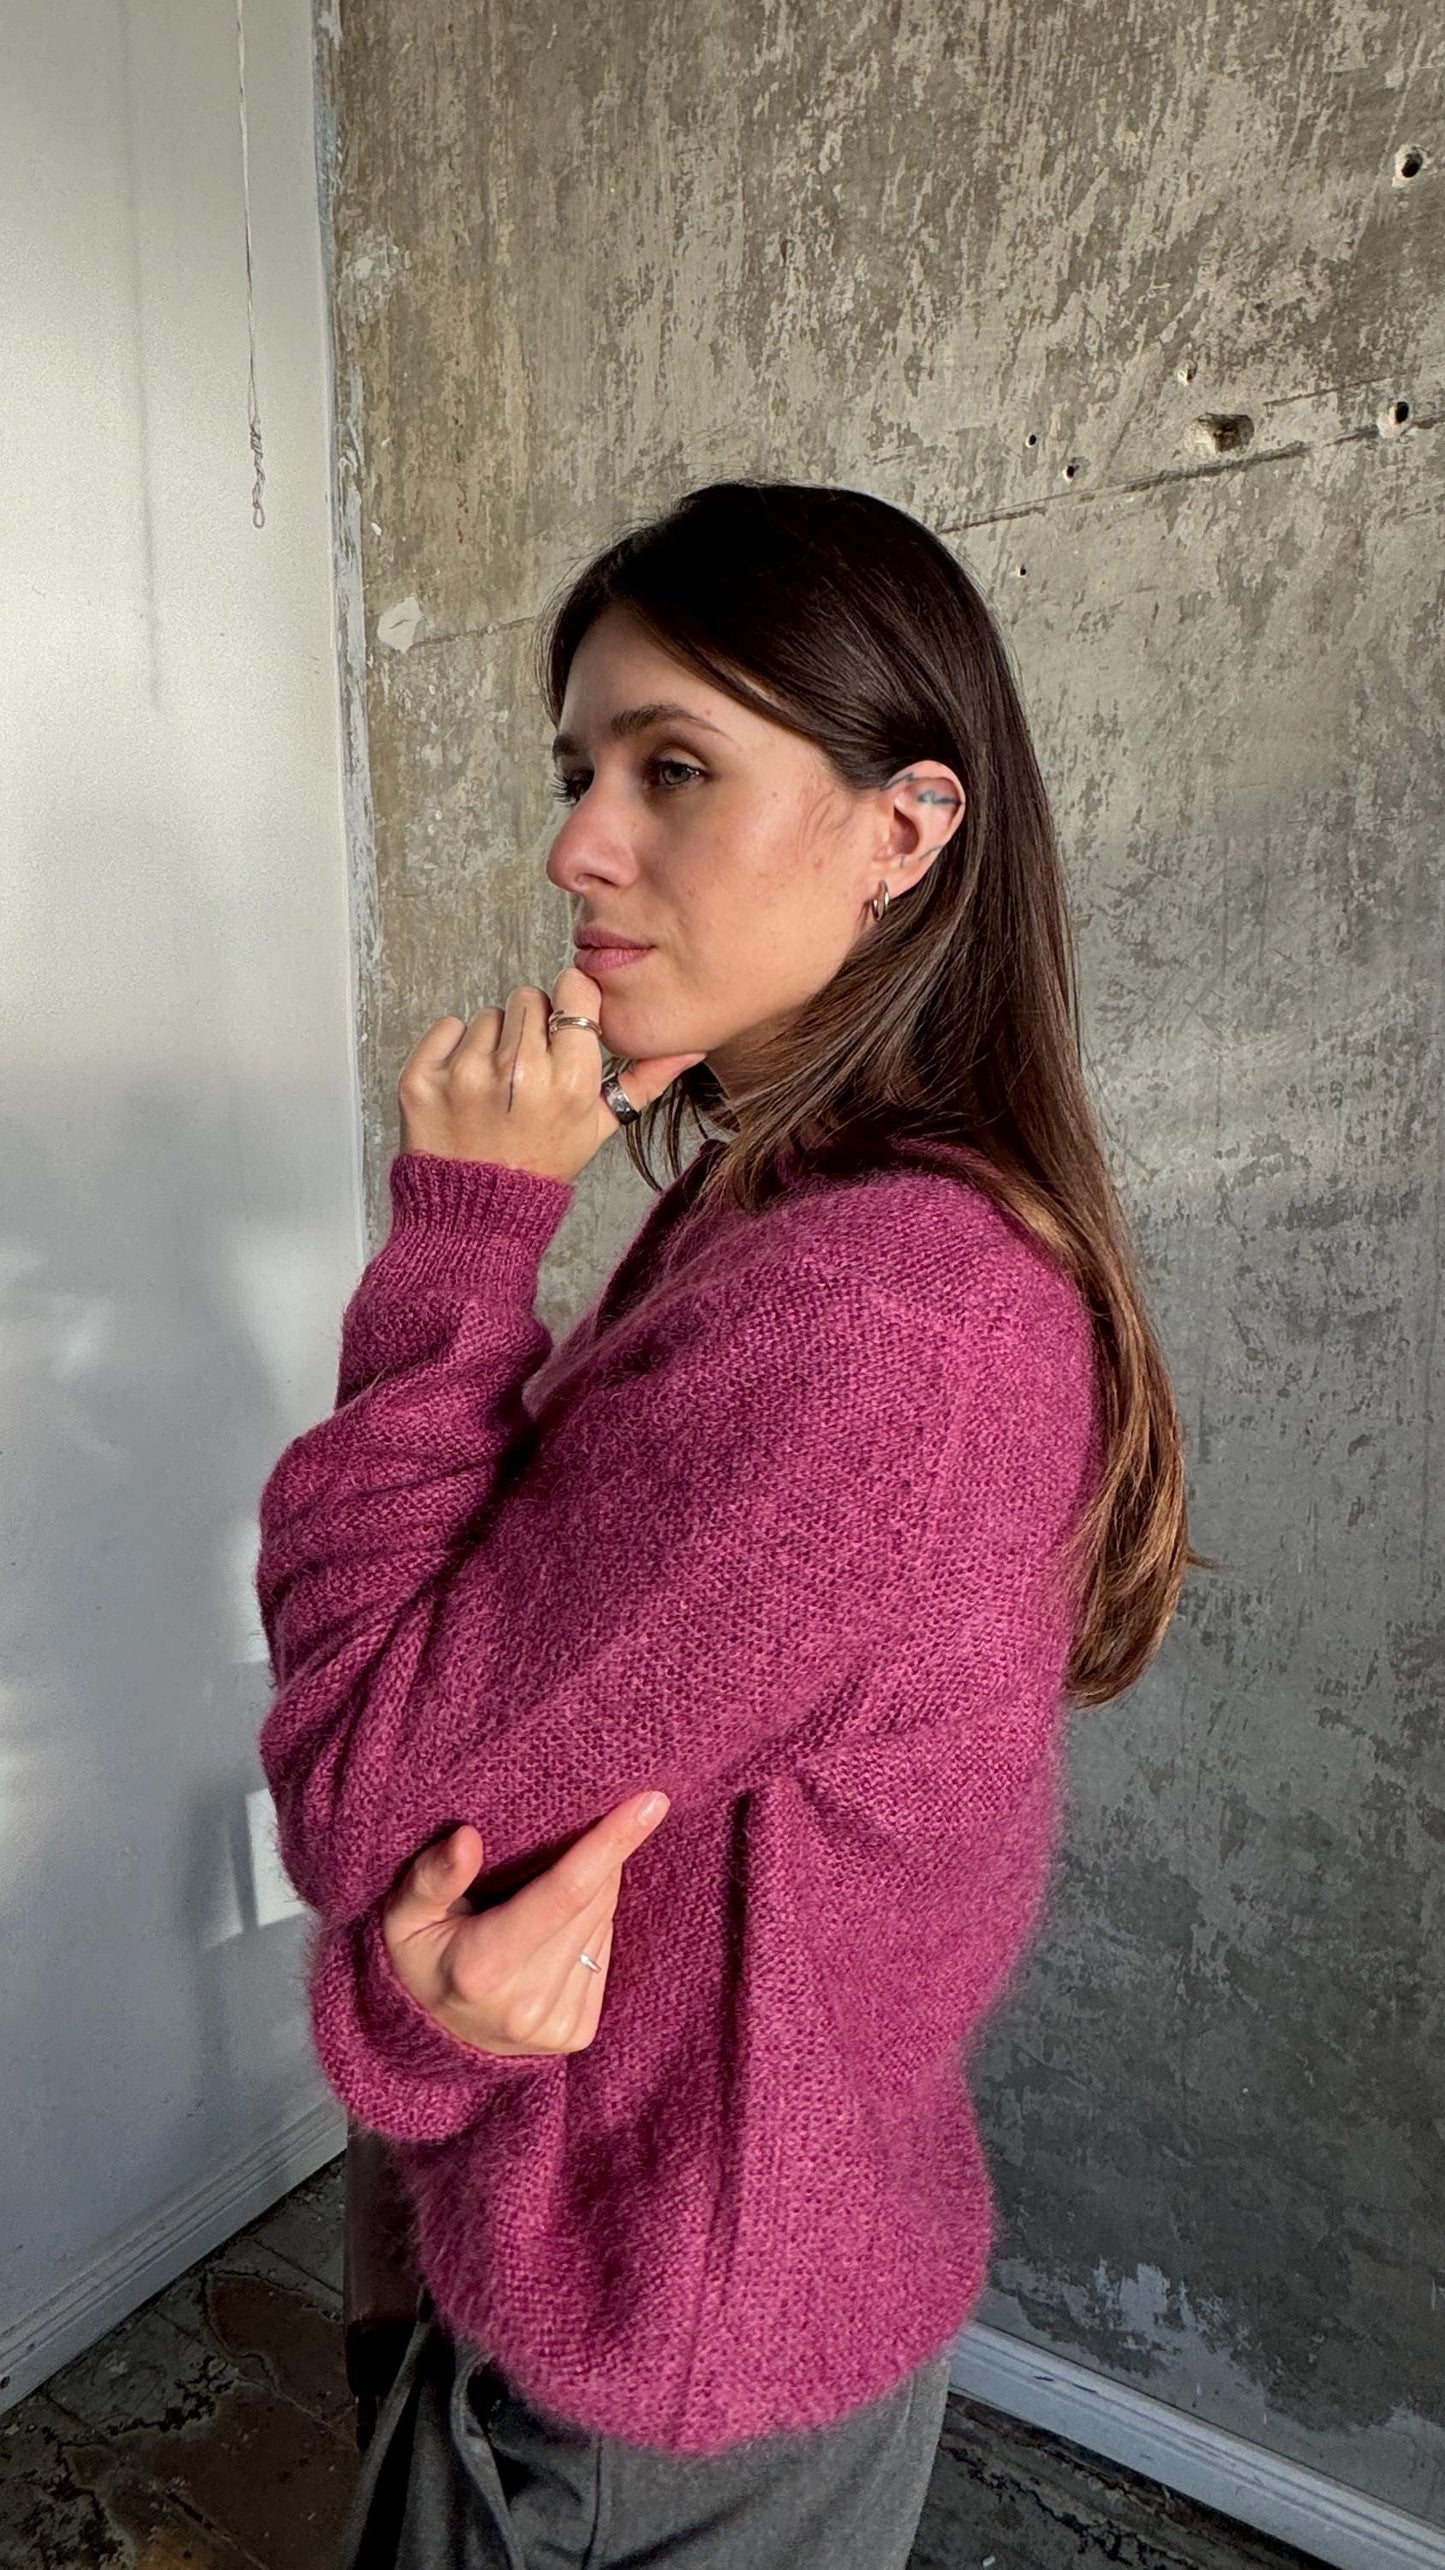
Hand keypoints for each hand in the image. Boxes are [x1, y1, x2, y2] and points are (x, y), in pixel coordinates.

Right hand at [380, 1791, 670, 2056]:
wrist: (431, 2034)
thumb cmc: (419, 1955)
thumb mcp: (404, 1915)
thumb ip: (431, 1877)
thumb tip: (467, 1837)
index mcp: (483, 1966)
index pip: (565, 1892)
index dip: (611, 1844)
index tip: (652, 1802)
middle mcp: (526, 2002)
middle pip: (593, 1901)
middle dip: (598, 1856)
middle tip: (567, 1832)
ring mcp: (555, 2024)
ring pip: (604, 1923)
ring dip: (593, 1891)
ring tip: (542, 1889)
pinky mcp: (576, 2032)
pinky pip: (603, 1953)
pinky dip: (589, 1926)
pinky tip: (553, 1929)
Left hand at [397, 966, 704, 1184]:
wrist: (474, 1217)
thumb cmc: (542, 1167)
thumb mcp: (600, 1126)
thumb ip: (645, 1080)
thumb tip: (691, 1046)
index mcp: (569, 1082)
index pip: (573, 991)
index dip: (569, 1006)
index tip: (563, 1028)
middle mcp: (518, 1073)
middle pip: (528, 996)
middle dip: (531, 1026)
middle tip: (527, 1071)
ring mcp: (465, 1076)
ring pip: (488, 1015)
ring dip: (492, 1043)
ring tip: (496, 1088)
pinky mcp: (423, 1080)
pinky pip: (447, 1028)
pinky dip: (452, 1050)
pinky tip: (464, 1088)